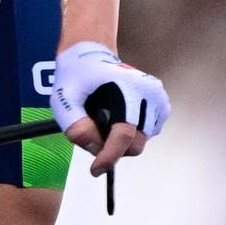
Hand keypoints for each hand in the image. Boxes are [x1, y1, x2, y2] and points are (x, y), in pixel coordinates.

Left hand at [51, 41, 170, 177]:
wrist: (92, 55)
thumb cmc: (77, 76)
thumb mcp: (64, 99)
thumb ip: (76, 126)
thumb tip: (96, 148)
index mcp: (129, 86)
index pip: (124, 134)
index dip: (109, 157)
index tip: (96, 169)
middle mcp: (150, 92)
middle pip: (135, 143)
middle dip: (113, 148)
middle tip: (93, 135)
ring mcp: (159, 98)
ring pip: (141, 141)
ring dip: (121, 141)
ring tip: (104, 121)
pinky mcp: (162, 105)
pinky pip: (147, 134)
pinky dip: (131, 134)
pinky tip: (118, 118)